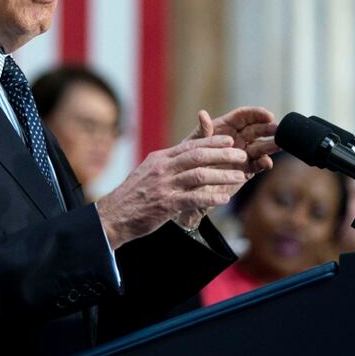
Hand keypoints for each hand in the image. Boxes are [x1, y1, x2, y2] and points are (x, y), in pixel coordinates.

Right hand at [96, 135, 248, 248]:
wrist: (113, 215)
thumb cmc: (134, 196)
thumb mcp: (149, 172)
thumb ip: (168, 164)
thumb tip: (188, 157)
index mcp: (159, 159)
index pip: (190, 145)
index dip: (212, 141)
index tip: (230, 140)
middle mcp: (162, 168)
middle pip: (197, 156)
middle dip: (223, 154)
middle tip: (241, 155)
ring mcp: (163, 186)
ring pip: (198, 175)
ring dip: (222, 175)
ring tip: (239, 177)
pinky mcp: (164, 204)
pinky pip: (192, 198)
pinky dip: (210, 197)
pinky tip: (224, 199)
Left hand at [186, 107, 277, 176]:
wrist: (190, 184)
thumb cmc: (189, 159)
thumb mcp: (194, 144)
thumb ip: (203, 131)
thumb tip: (202, 113)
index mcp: (226, 127)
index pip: (244, 116)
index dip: (256, 114)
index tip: (268, 115)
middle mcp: (237, 138)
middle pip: (256, 130)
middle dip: (267, 128)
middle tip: (278, 129)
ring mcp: (243, 154)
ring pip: (260, 147)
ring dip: (271, 145)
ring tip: (279, 144)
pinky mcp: (246, 170)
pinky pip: (257, 165)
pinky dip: (263, 164)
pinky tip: (266, 163)